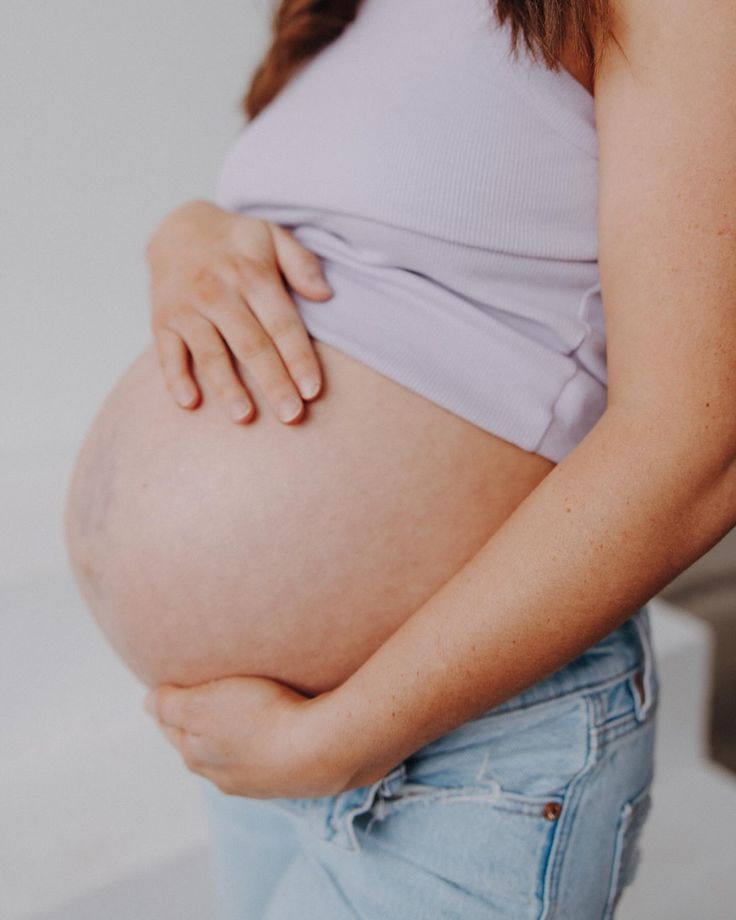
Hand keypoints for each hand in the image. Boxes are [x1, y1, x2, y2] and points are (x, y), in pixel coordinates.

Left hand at [142, 675, 348, 798]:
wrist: (321, 750)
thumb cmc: (260, 719)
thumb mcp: (203, 703)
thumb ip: (170, 704)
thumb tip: (147, 702)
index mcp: (196, 756)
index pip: (171, 726)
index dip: (170, 703)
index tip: (173, 684)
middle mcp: (223, 776)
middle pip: (201, 743)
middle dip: (201, 721)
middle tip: (206, 693)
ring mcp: (258, 782)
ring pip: (236, 753)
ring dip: (237, 732)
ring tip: (245, 707)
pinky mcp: (292, 780)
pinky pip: (269, 757)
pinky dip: (266, 741)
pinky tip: (278, 728)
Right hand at [145, 199, 332, 424]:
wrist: (177, 226)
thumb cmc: (237, 243)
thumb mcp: (273, 236)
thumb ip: (301, 263)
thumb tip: (325, 294)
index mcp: (253, 275)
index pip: (282, 324)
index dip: (298, 359)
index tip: (312, 391)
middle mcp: (218, 292)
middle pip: (251, 345)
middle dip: (272, 383)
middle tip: (291, 416)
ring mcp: (187, 307)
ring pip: (210, 353)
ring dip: (227, 387)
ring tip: (244, 417)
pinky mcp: (162, 320)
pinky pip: (168, 352)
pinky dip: (176, 378)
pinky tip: (190, 403)